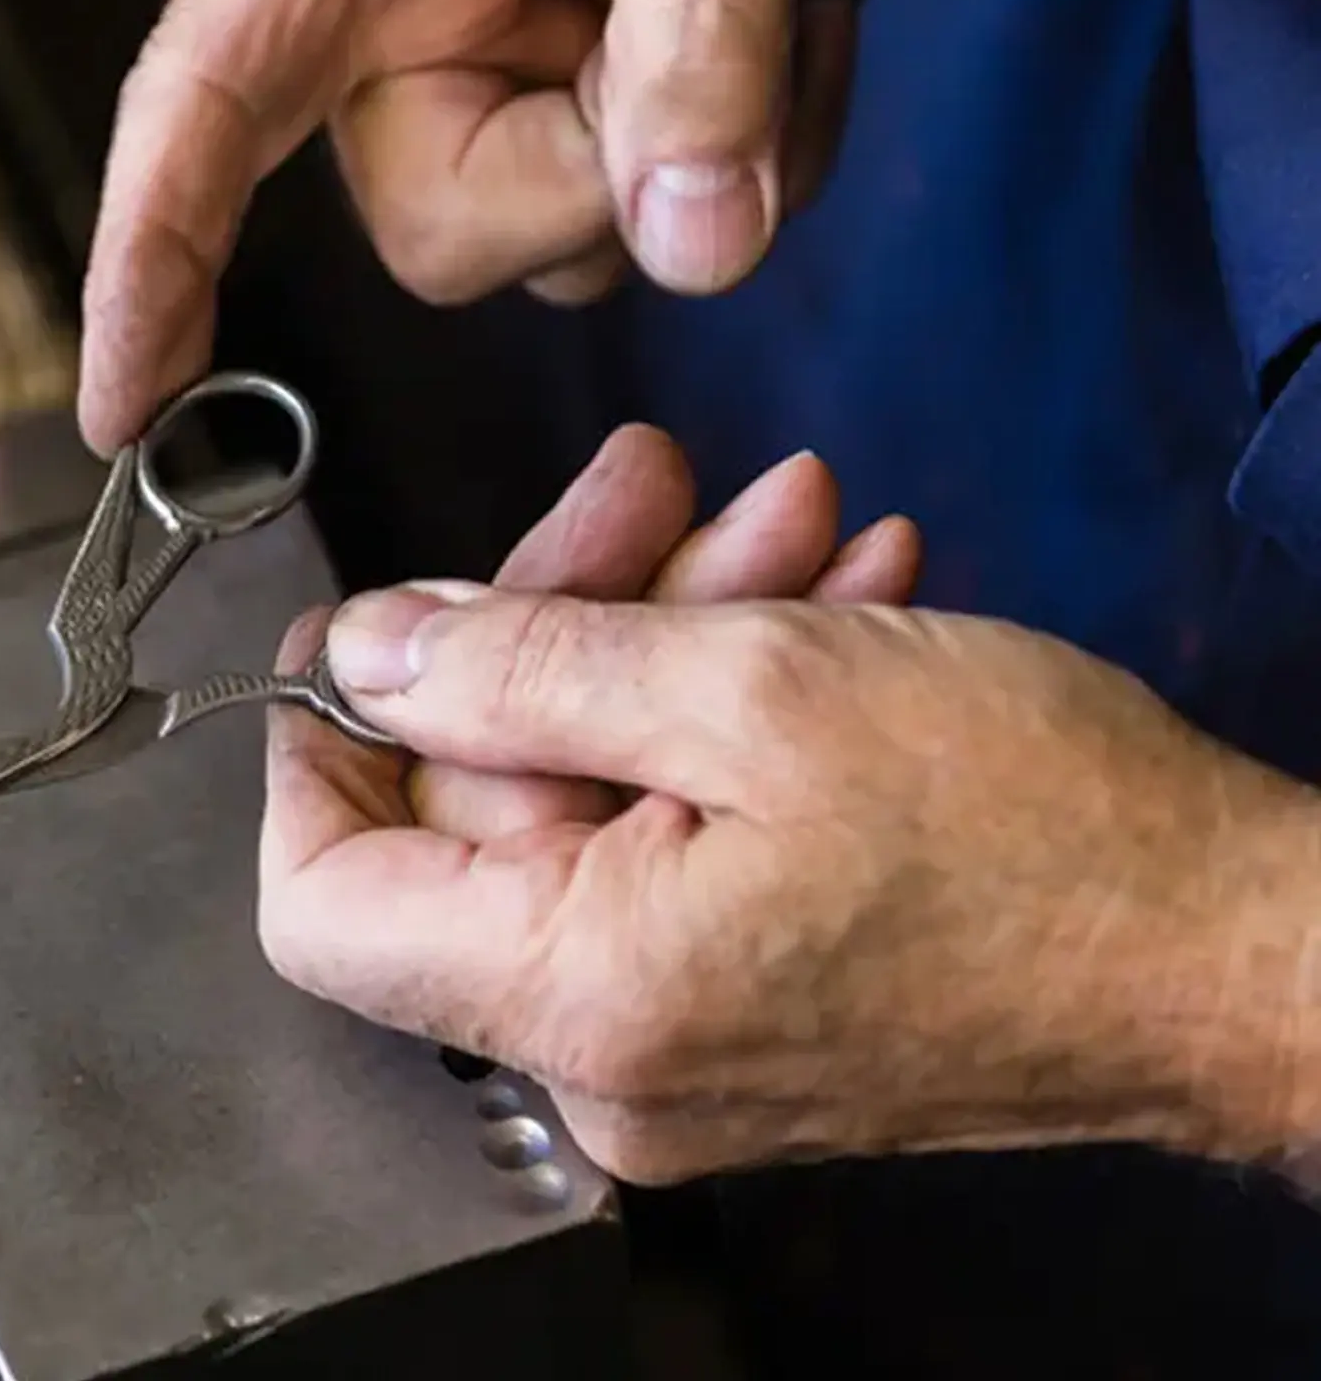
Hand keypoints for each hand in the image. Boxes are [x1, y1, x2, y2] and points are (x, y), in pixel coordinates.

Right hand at [78, 0, 954, 452]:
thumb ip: (704, 29)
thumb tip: (693, 244)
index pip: (205, 99)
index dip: (149, 253)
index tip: (122, 406)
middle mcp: (418, 14)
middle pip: (436, 225)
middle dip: (586, 188)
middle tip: (715, 50)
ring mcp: (526, 68)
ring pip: (564, 244)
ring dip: (708, 168)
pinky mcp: (626, 100)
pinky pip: (674, 221)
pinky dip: (769, 158)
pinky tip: (802, 19)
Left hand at [263, 452, 1320, 1184]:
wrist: (1243, 953)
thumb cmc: (1048, 833)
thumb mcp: (761, 685)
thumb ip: (524, 665)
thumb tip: (370, 652)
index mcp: (578, 994)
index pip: (321, 902)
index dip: (323, 752)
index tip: (369, 629)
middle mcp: (605, 1056)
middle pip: (475, 816)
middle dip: (556, 623)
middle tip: (642, 493)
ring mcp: (677, 1044)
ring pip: (589, 807)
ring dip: (669, 640)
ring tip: (782, 527)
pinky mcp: (747, 1012)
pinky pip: (672, 850)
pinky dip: (725, 723)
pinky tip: (821, 606)